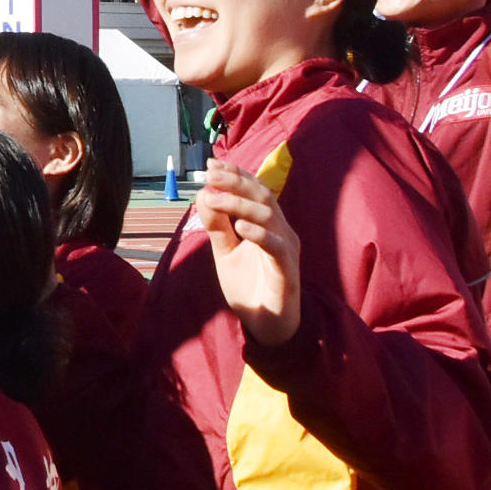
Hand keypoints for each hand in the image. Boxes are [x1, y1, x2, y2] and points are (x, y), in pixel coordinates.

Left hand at [198, 160, 301, 344]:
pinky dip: (260, 234)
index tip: (211, 164)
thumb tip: (204, 194)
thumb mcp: (225, 252)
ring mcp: (287, 250)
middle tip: (211, 175)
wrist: (265, 325)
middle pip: (264, 197)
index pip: (256, 191)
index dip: (236, 175)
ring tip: (214, 198)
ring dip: (239, 205)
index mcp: (269, 225)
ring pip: (270, 217)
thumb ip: (217, 226)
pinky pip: (277, 247)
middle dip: (236, 182)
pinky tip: (241, 228)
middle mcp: (282, 232)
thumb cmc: (249, 285)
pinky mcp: (287, 270)